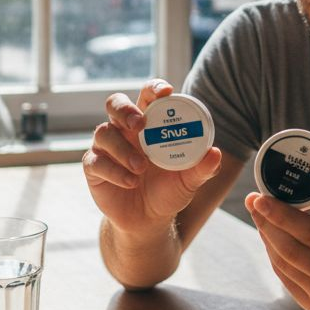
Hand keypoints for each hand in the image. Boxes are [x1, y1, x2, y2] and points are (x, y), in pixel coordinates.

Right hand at [83, 79, 222, 231]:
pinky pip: (96, 162)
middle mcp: (124, 130)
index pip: (148, 96)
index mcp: (149, 124)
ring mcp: (107, 147)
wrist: (149, 221)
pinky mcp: (94, 168)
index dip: (154, 88)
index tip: (166, 91)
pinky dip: (114, 171)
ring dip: (123, 149)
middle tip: (140, 124)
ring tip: (140, 167)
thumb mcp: (189, 181)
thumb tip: (215, 154)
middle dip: (125, 110)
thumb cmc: (169, 191)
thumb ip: (202, 168)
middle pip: (115, 104)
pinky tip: (131, 182)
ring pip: (104, 133)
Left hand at [245, 152, 309, 309]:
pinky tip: (269, 236)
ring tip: (258, 215)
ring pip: (284, 265)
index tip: (261, 197)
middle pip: (292, 250)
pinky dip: (274, 255)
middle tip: (253, 200)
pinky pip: (286, 279)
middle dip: (267, 223)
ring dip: (267, 238)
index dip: (283, 215)